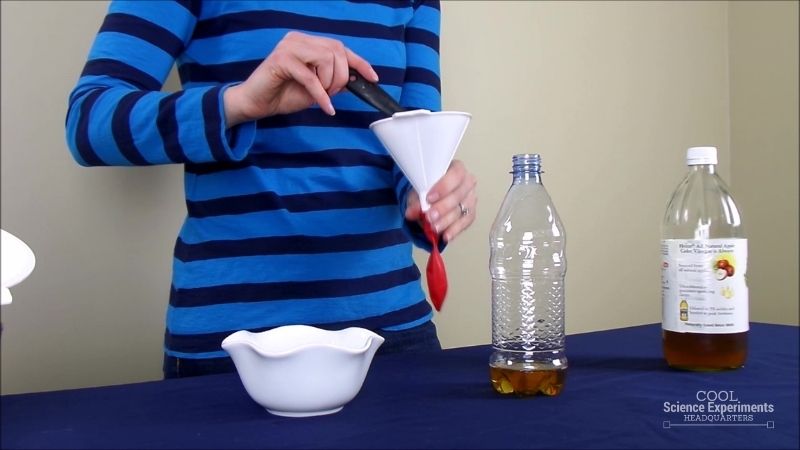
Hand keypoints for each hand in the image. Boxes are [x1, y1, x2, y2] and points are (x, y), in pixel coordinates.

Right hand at [223, 31, 378, 125]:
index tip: (373, 77)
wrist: (255, 104)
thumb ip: (334, 82)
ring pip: (326, 59)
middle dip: (341, 77)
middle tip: (332, 94)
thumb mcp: (316, 90)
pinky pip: (310, 77)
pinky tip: (324, 107)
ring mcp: (289, 47)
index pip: (339, 47)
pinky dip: (320, 95)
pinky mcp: (281, 60)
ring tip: (322, 97)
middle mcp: (298, 40)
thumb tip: (356, 79)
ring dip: (329, 84)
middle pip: (336, 51)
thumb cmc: (283, 95)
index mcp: (307, 43)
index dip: (359, 62)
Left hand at [406, 160, 476, 242]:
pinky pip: (466, 222)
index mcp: (456, 169)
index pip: (455, 174)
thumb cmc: (428, 189)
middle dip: (443, 207)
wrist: (431, 197)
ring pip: (462, 210)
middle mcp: (467, 182)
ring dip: (447, 221)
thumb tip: (412, 212)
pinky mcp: (471, 212)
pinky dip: (455, 230)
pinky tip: (446, 236)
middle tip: (430, 217)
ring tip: (434, 228)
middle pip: (459, 194)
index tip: (429, 198)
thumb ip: (415, 201)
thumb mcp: (418, 192)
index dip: (444, 187)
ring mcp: (471, 198)